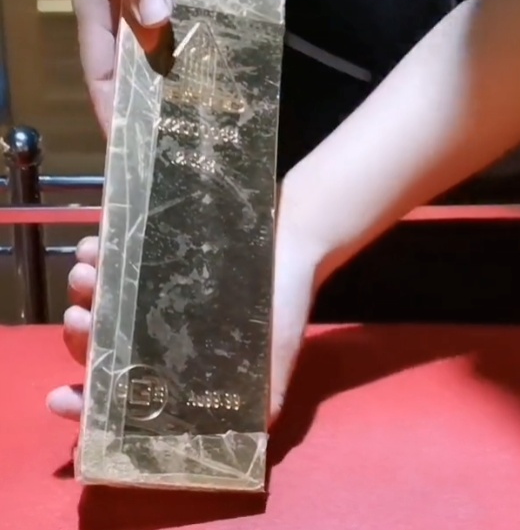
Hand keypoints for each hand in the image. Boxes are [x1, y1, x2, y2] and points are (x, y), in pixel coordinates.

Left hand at [46, 198, 322, 424]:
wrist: (296, 245)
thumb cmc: (283, 302)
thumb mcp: (278, 353)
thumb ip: (267, 393)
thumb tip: (259, 436)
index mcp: (179, 366)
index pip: (125, 393)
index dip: (90, 403)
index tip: (63, 399)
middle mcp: (159, 334)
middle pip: (101, 346)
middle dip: (80, 336)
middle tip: (80, 317)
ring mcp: (152, 295)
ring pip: (99, 303)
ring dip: (83, 292)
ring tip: (86, 273)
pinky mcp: (155, 259)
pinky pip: (114, 260)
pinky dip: (98, 255)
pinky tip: (96, 245)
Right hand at [73, 0, 211, 132]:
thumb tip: (155, 22)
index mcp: (99, 1)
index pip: (100, 68)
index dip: (109, 108)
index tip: (125, 145)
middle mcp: (128, 11)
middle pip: (134, 72)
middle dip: (147, 109)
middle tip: (168, 147)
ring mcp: (161, 5)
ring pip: (166, 56)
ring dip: (179, 86)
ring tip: (197, 124)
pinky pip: (195, 31)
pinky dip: (204, 54)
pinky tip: (220, 80)